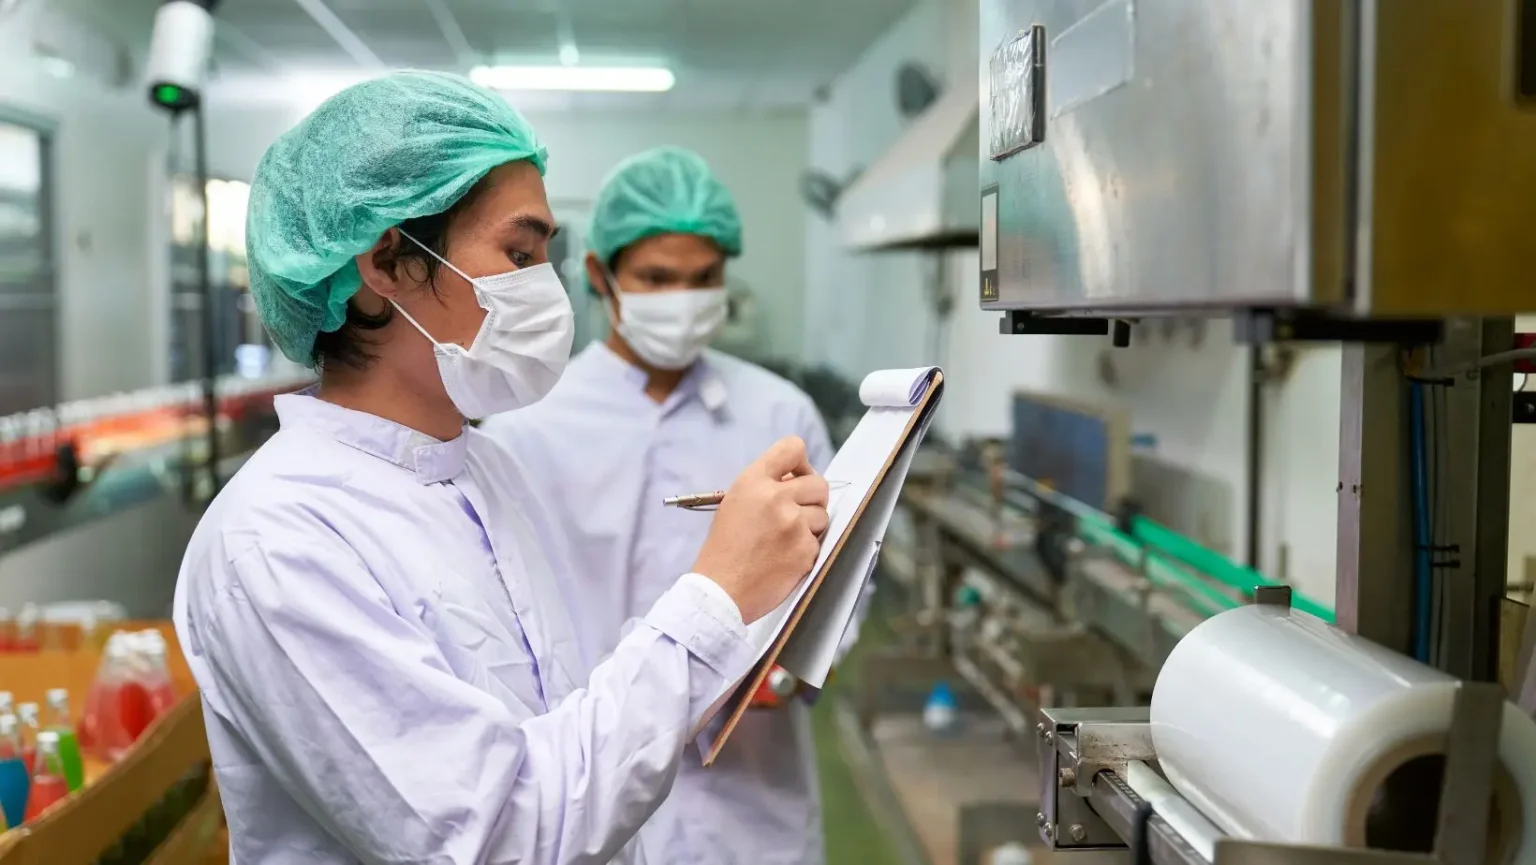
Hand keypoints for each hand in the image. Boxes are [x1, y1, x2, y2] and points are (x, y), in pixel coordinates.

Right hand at [692, 436, 829, 623]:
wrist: (720, 591)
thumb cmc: (723, 549)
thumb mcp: (735, 503)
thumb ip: (764, 488)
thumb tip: (795, 482)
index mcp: (753, 481)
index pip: (793, 447)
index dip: (801, 463)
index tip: (797, 477)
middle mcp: (776, 497)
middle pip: (819, 484)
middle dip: (812, 499)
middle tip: (797, 514)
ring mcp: (793, 524)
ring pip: (822, 515)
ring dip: (810, 527)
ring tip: (785, 541)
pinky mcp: (805, 550)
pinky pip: (819, 542)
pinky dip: (806, 550)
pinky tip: (785, 559)